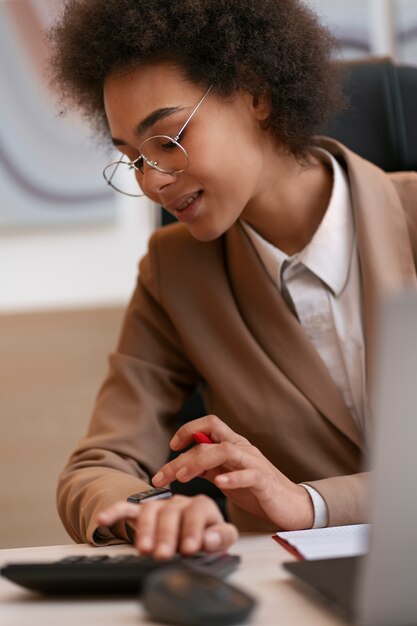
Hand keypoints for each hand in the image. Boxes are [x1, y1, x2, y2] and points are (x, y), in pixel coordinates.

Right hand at [97, 494, 237, 558]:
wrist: (195, 530)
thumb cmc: (208, 534)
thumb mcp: (222, 536)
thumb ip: (220, 537)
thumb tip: (208, 539)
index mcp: (201, 505)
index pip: (197, 510)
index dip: (192, 529)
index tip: (189, 548)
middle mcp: (179, 502)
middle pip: (170, 512)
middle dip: (166, 534)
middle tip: (163, 554)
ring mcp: (160, 506)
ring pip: (150, 510)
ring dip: (145, 529)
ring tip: (144, 550)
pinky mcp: (142, 512)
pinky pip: (128, 509)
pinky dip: (115, 512)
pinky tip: (104, 519)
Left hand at [152, 415, 313, 529]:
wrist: (292, 506)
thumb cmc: (257, 491)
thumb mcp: (227, 476)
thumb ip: (208, 468)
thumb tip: (182, 464)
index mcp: (233, 445)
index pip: (209, 424)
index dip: (188, 430)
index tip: (172, 447)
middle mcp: (243, 449)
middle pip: (210, 439)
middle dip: (183, 456)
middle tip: (164, 475)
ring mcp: (254, 463)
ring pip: (226, 450)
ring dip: (200, 462)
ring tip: (183, 477)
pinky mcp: (264, 481)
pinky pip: (248, 474)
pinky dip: (232, 477)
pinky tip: (219, 482)